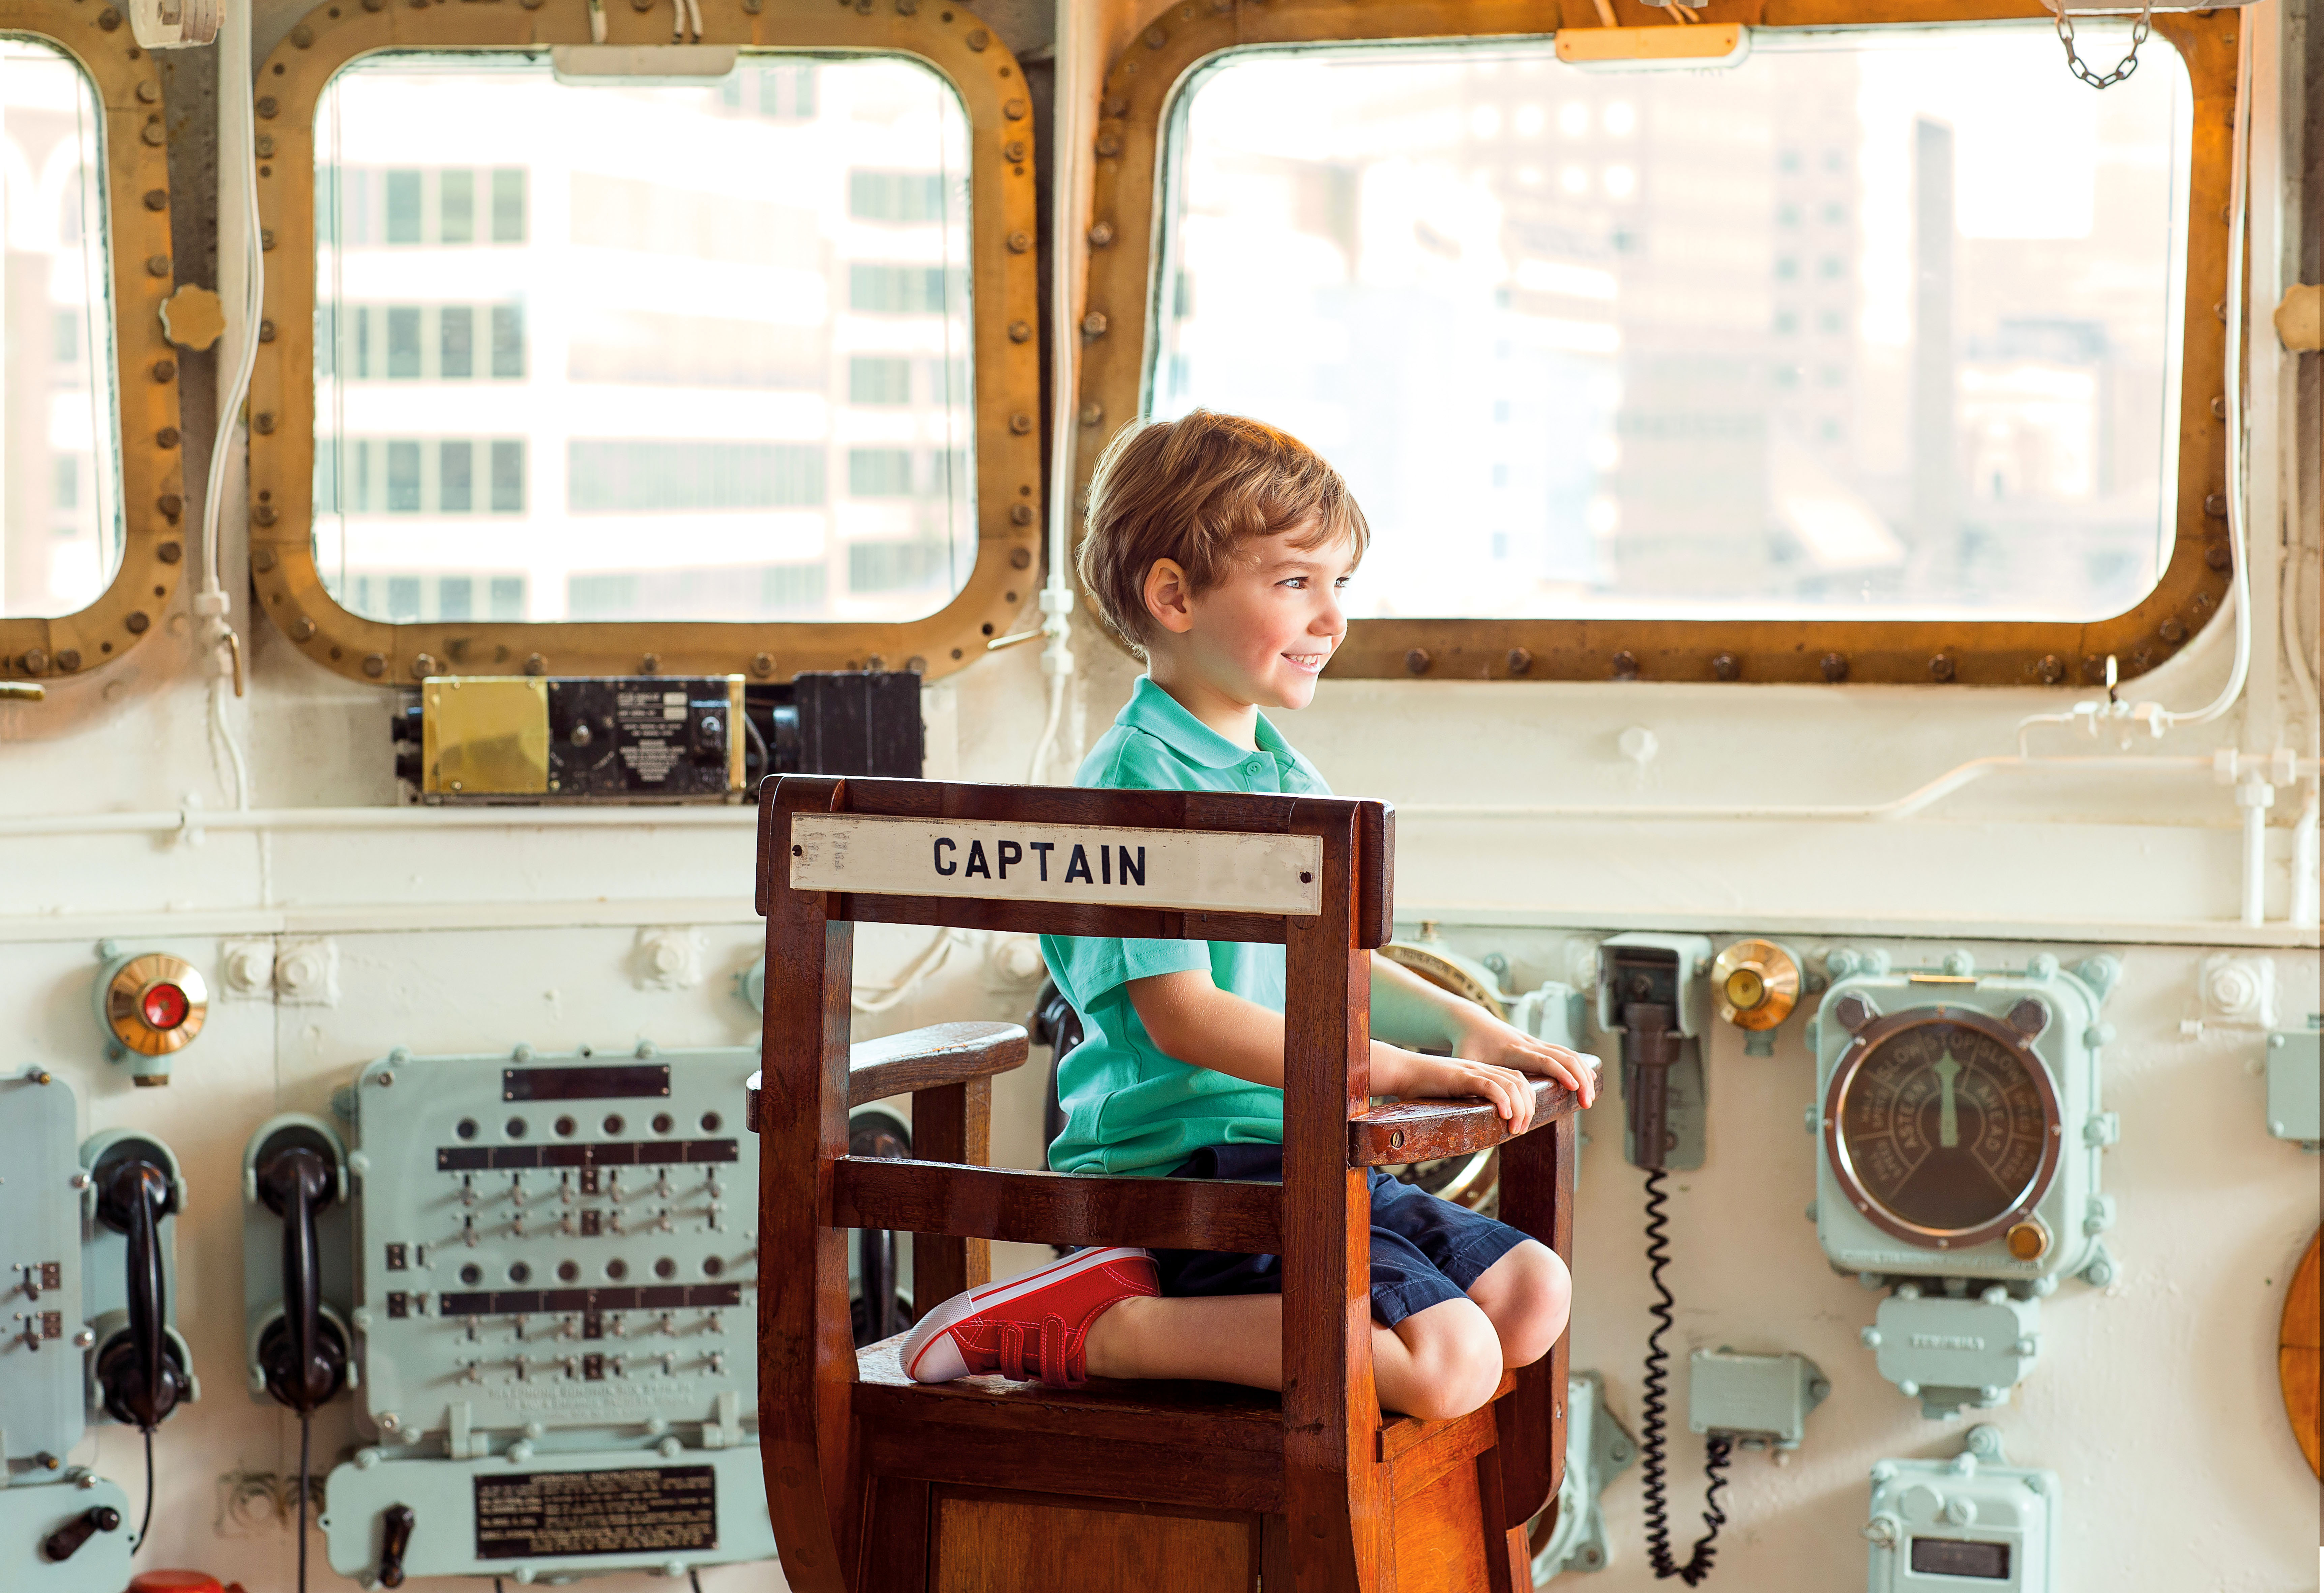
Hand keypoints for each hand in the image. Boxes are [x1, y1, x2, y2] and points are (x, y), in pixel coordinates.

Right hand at [1370, 1047, 1544, 1134]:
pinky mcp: (1461, 1076)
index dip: (1527, 1101)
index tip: (1522, 1123)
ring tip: (1515, 1127)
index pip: (1517, 1081)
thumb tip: (1475, 1128)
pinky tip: (1504, 1115)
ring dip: (1519, 1108)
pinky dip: (1502, 1099)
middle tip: (1520, 1130)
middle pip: (1520, 1082)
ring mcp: (1472, 1070)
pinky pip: (1489, 1085)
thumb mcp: (1451, 1097)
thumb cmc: (1421, 1088)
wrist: (1401, 1072)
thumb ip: (1466, 1105)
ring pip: (1510, 1084)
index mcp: (1481, 1072)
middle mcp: (1481, 1069)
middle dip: (1528, 1107)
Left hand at [1452, 1012, 1599, 1110]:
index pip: (1543, 1060)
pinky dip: (1579, 1065)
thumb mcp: (1465, 1062)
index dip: (1560, 1072)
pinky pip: (1564, 1052)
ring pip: (1568, 1053)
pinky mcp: (1538, 1044)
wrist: (1471, 1022)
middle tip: (1587, 1103)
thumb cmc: (1466, 1046)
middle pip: (1563, 1057)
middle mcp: (1528, 1044)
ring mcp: (1535, 1042)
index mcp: (1513, 1051)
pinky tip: (1588, 1079)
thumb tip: (1478, 1104)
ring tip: (1589, 1098)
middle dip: (1580, 1079)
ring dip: (1583, 1074)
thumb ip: (1472, 1079)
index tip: (1575, 1087)